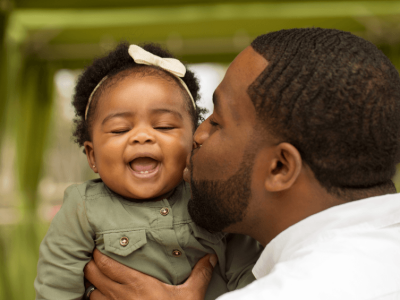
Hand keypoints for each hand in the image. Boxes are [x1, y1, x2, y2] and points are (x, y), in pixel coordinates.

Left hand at [84, 249, 216, 299]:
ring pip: (91, 292)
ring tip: (98, 277)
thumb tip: (210, 257)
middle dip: (91, 264)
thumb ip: (200, 274)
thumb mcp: (190, 295)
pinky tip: (102, 297)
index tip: (99, 246)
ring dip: (92, 283)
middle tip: (95, 258)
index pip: (108, 264)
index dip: (98, 254)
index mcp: (138, 284)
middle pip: (93, 274)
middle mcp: (121, 296)